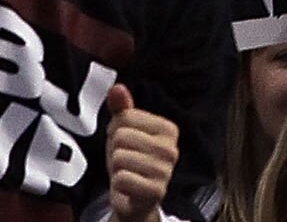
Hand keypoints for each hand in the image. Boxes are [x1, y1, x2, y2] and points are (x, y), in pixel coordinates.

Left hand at [101, 85, 177, 221]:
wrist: (135, 200)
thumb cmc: (131, 161)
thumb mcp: (124, 133)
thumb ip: (122, 109)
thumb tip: (117, 87)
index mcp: (168, 128)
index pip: (125, 119)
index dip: (116, 132)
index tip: (126, 144)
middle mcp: (172, 148)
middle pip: (121, 138)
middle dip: (115, 151)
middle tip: (125, 161)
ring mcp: (166, 170)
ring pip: (119, 158)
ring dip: (116, 169)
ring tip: (126, 174)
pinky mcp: (156, 190)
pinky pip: (122, 179)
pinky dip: (118, 185)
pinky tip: (128, 187)